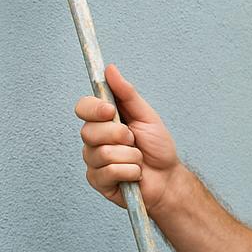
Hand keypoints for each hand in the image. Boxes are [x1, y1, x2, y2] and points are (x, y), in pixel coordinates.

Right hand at [75, 63, 183, 218]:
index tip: (111, 111)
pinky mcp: (98, 181)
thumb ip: (127, 94)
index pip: (83, 107)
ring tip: (138, 159)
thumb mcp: (146, 116)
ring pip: (103, 153)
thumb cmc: (157, 146)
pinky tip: (134, 174)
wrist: (168, 177)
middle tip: (134, 140)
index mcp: (103, 121)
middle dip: (119, 135)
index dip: (94, 109)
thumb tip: (110, 69)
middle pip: (89, 131)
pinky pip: (110, 172)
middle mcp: (94, 139)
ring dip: (130, 156)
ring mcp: (94, 161)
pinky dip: (130, 171)